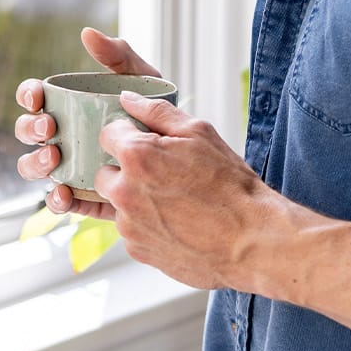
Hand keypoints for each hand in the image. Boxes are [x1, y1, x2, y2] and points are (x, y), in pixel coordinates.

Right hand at [14, 27, 162, 217]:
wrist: (181, 148)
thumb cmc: (153, 106)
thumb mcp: (140, 77)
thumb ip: (117, 54)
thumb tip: (87, 34)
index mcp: (67, 104)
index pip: (34, 97)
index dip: (28, 95)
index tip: (38, 97)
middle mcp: (61, 134)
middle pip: (28, 132)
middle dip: (31, 129)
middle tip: (51, 127)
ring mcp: (68, 164)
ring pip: (35, 167)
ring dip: (36, 163)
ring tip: (55, 159)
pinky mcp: (81, 192)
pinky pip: (59, 199)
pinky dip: (56, 199)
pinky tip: (66, 194)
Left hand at [93, 91, 273, 290]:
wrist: (248, 238)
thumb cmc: (228, 183)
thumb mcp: (199, 133)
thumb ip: (157, 112)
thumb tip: (128, 99)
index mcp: (137, 157)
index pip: (107, 134)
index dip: (127, 134)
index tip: (147, 141)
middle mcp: (124, 193)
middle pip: (102, 172)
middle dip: (124, 169)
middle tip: (160, 171)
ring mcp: (128, 226)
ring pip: (116, 203)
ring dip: (134, 198)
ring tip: (174, 199)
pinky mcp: (136, 250)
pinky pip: (130, 229)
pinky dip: (145, 223)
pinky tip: (175, 220)